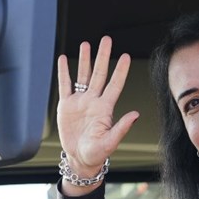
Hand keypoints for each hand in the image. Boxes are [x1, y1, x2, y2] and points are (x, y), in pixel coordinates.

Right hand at [56, 36, 139, 193]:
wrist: (79, 158)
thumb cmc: (96, 153)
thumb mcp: (110, 142)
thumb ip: (121, 128)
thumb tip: (136, 114)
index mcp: (105, 109)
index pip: (114, 85)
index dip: (120, 70)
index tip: (125, 56)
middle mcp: (94, 101)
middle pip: (99, 74)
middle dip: (102, 56)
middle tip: (106, 39)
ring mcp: (80, 101)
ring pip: (82, 75)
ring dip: (84, 60)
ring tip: (86, 44)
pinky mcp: (66, 105)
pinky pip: (64, 85)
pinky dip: (63, 72)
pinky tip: (63, 59)